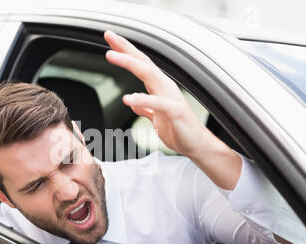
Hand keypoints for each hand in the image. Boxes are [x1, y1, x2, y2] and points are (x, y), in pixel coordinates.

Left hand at [104, 30, 241, 189]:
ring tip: (111, 56)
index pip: (141, 64)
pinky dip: (142, 100)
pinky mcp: (175, 111)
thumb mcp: (156, 118)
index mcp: (159, 87)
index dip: (126, 51)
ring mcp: (171, 97)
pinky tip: (127, 98)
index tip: (110, 39)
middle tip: (109, 35)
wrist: (196, 145)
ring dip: (129, 63)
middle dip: (126, 48)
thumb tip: (134, 102)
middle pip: (143, 62)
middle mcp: (165, 87)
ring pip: (149, 74)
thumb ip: (146, 108)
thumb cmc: (178, 129)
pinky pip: (157, 103)